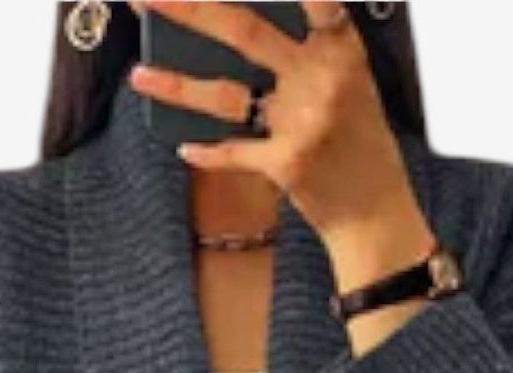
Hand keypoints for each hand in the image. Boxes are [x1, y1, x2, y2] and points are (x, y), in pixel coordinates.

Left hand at [128, 2, 436, 296]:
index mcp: (341, 50)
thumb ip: (308, 49)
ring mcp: (302, 121)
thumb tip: (237, 28)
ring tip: (138, 74)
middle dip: (189, 8)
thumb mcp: (350, 82)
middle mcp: (321, 78)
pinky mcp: (286, 163)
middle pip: (244, 31)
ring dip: (175, 84)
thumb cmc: (360, 142)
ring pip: (225, 94)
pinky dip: (206, 151)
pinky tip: (184, 145)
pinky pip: (231, 151)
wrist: (374, 211)